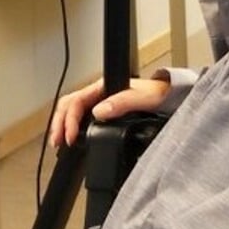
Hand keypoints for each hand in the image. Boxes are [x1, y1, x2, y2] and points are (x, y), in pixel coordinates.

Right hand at [47, 77, 170, 146]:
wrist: (172, 97)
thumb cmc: (160, 94)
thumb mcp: (144, 98)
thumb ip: (123, 102)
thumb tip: (99, 111)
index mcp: (104, 86)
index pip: (76, 101)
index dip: (70, 119)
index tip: (71, 137)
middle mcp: (99, 94)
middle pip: (69, 105)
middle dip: (59, 123)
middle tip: (57, 142)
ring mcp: (100, 103)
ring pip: (72, 110)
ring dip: (62, 125)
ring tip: (59, 142)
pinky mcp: (105, 113)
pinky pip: (81, 118)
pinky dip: (72, 128)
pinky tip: (72, 139)